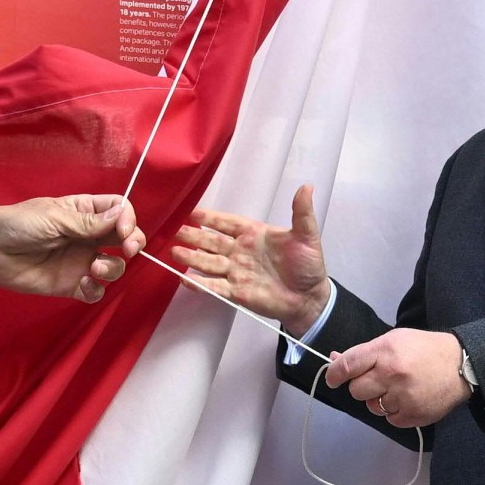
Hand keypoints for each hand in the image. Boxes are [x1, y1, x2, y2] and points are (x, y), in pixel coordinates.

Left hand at [0, 193, 138, 300]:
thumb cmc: (17, 224)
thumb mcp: (54, 218)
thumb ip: (88, 222)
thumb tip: (122, 215)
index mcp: (83, 212)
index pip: (119, 211)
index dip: (128, 220)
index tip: (123, 231)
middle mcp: (87, 236)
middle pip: (124, 238)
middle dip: (132, 243)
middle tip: (127, 250)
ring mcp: (80, 261)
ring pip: (114, 267)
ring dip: (113, 269)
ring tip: (95, 269)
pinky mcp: (69, 284)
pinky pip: (94, 291)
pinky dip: (95, 290)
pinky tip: (83, 285)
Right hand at [174, 187, 328, 330]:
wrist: (310, 298)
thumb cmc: (308, 265)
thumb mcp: (307, 236)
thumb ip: (302, 213)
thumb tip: (307, 186)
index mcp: (254, 234)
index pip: (228, 223)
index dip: (212, 218)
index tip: (193, 213)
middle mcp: (240, 251)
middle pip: (213, 241)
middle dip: (195, 236)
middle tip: (176, 231)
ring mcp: (237, 272)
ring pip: (209, 263)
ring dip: (192, 258)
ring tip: (175, 252)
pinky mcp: (237, 292)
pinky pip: (215, 287)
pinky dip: (201, 284)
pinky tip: (185, 280)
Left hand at [323, 327, 469, 426]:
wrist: (461, 365)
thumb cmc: (424, 350)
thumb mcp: (394, 340)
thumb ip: (364, 353)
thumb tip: (334, 361)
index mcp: (386, 351)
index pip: (347, 366)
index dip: (334, 374)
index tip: (332, 379)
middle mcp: (392, 375)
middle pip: (356, 390)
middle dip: (362, 386)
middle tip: (378, 380)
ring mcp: (403, 397)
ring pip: (372, 407)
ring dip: (380, 400)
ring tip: (400, 388)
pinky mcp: (413, 415)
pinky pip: (389, 419)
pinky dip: (395, 411)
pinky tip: (409, 398)